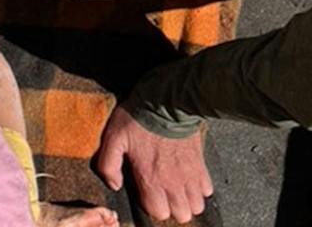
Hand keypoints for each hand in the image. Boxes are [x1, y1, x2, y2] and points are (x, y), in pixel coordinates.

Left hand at [95, 105, 212, 223]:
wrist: (166, 101)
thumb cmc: (137, 119)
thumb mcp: (113, 137)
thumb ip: (108, 165)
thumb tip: (114, 185)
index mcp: (151, 178)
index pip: (157, 212)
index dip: (149, 205)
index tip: (144, 190)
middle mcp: (174, 183)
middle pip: (181, 215)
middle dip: (170, 207)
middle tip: (160, 191)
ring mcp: (190, 175)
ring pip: (196, 207)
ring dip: (186, 200)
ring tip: (174, 187)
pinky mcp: (201, 165)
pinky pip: (207, 190)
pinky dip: (198, 188)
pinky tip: (187, 177)